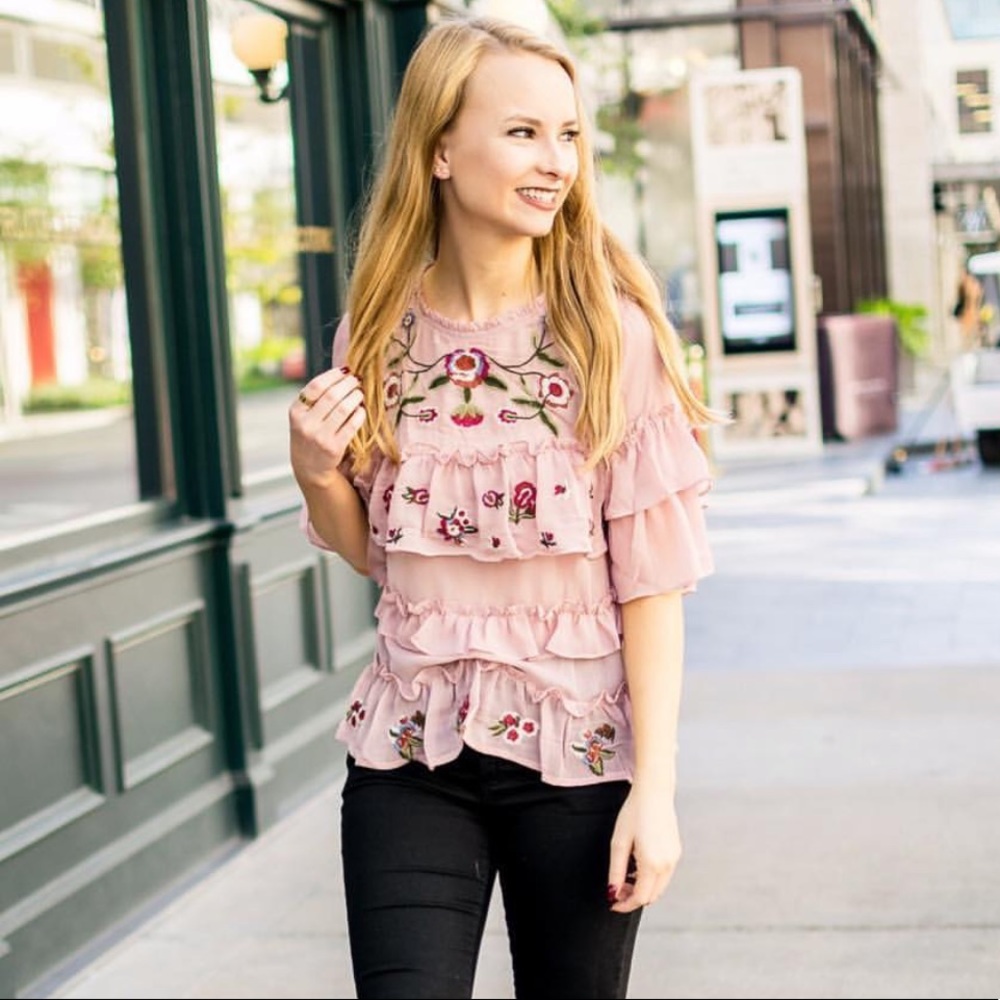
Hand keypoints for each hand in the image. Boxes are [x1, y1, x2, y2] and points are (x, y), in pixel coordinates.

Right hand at [288, 367, 365, 490]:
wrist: (309, 467)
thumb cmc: (309, 435)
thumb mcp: (303, 416)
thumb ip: (316, 398)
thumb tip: (342, 372)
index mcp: (296, 412)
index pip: (316, 386)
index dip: (333, 375)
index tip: (345, 370)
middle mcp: (306, 424)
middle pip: (332, 395)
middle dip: (348, 384)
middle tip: (357, 380)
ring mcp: (320, 436)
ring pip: (344, 408)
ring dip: (356, 397)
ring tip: (359, 393)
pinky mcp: (334, 447)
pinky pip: (352, 424)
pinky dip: (360, 414)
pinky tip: (361, 410)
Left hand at [606, 782, 681, 912]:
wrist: (654, 792)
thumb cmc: (634, 813)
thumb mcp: (619, 842)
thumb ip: (616, 871)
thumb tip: (613, 892)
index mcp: (652, 863)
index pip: (640, 897)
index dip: (625, 904)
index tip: (613, 903)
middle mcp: (667, 864)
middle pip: (651, 896)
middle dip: (633, 897)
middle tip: (617, 890)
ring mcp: (674, 858)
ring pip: (659, 887)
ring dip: (643, 888)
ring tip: (625, 875)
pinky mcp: (676, 852)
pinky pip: (664, 874)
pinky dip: (651, 878)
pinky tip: (637, 865)